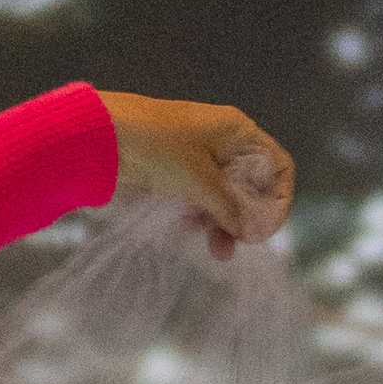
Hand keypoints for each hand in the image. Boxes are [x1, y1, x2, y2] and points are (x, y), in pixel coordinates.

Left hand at [96, 94, 295, 253]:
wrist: (104, 137)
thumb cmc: (158, 149)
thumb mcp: (200, 181)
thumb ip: (229, 207)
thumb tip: (250, 230)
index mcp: (238, 132)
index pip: (277, 165)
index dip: (278, 198)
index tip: (265, 228)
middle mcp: (224, 143)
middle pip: (253, 185)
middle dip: (249, 217)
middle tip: (238, 244)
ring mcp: (201, 159)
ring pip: (226, 197)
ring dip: (224, 223)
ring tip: (218, 250)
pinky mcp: (178, 174)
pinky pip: (201, 199)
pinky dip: (201, 217)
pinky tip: (189, 230)